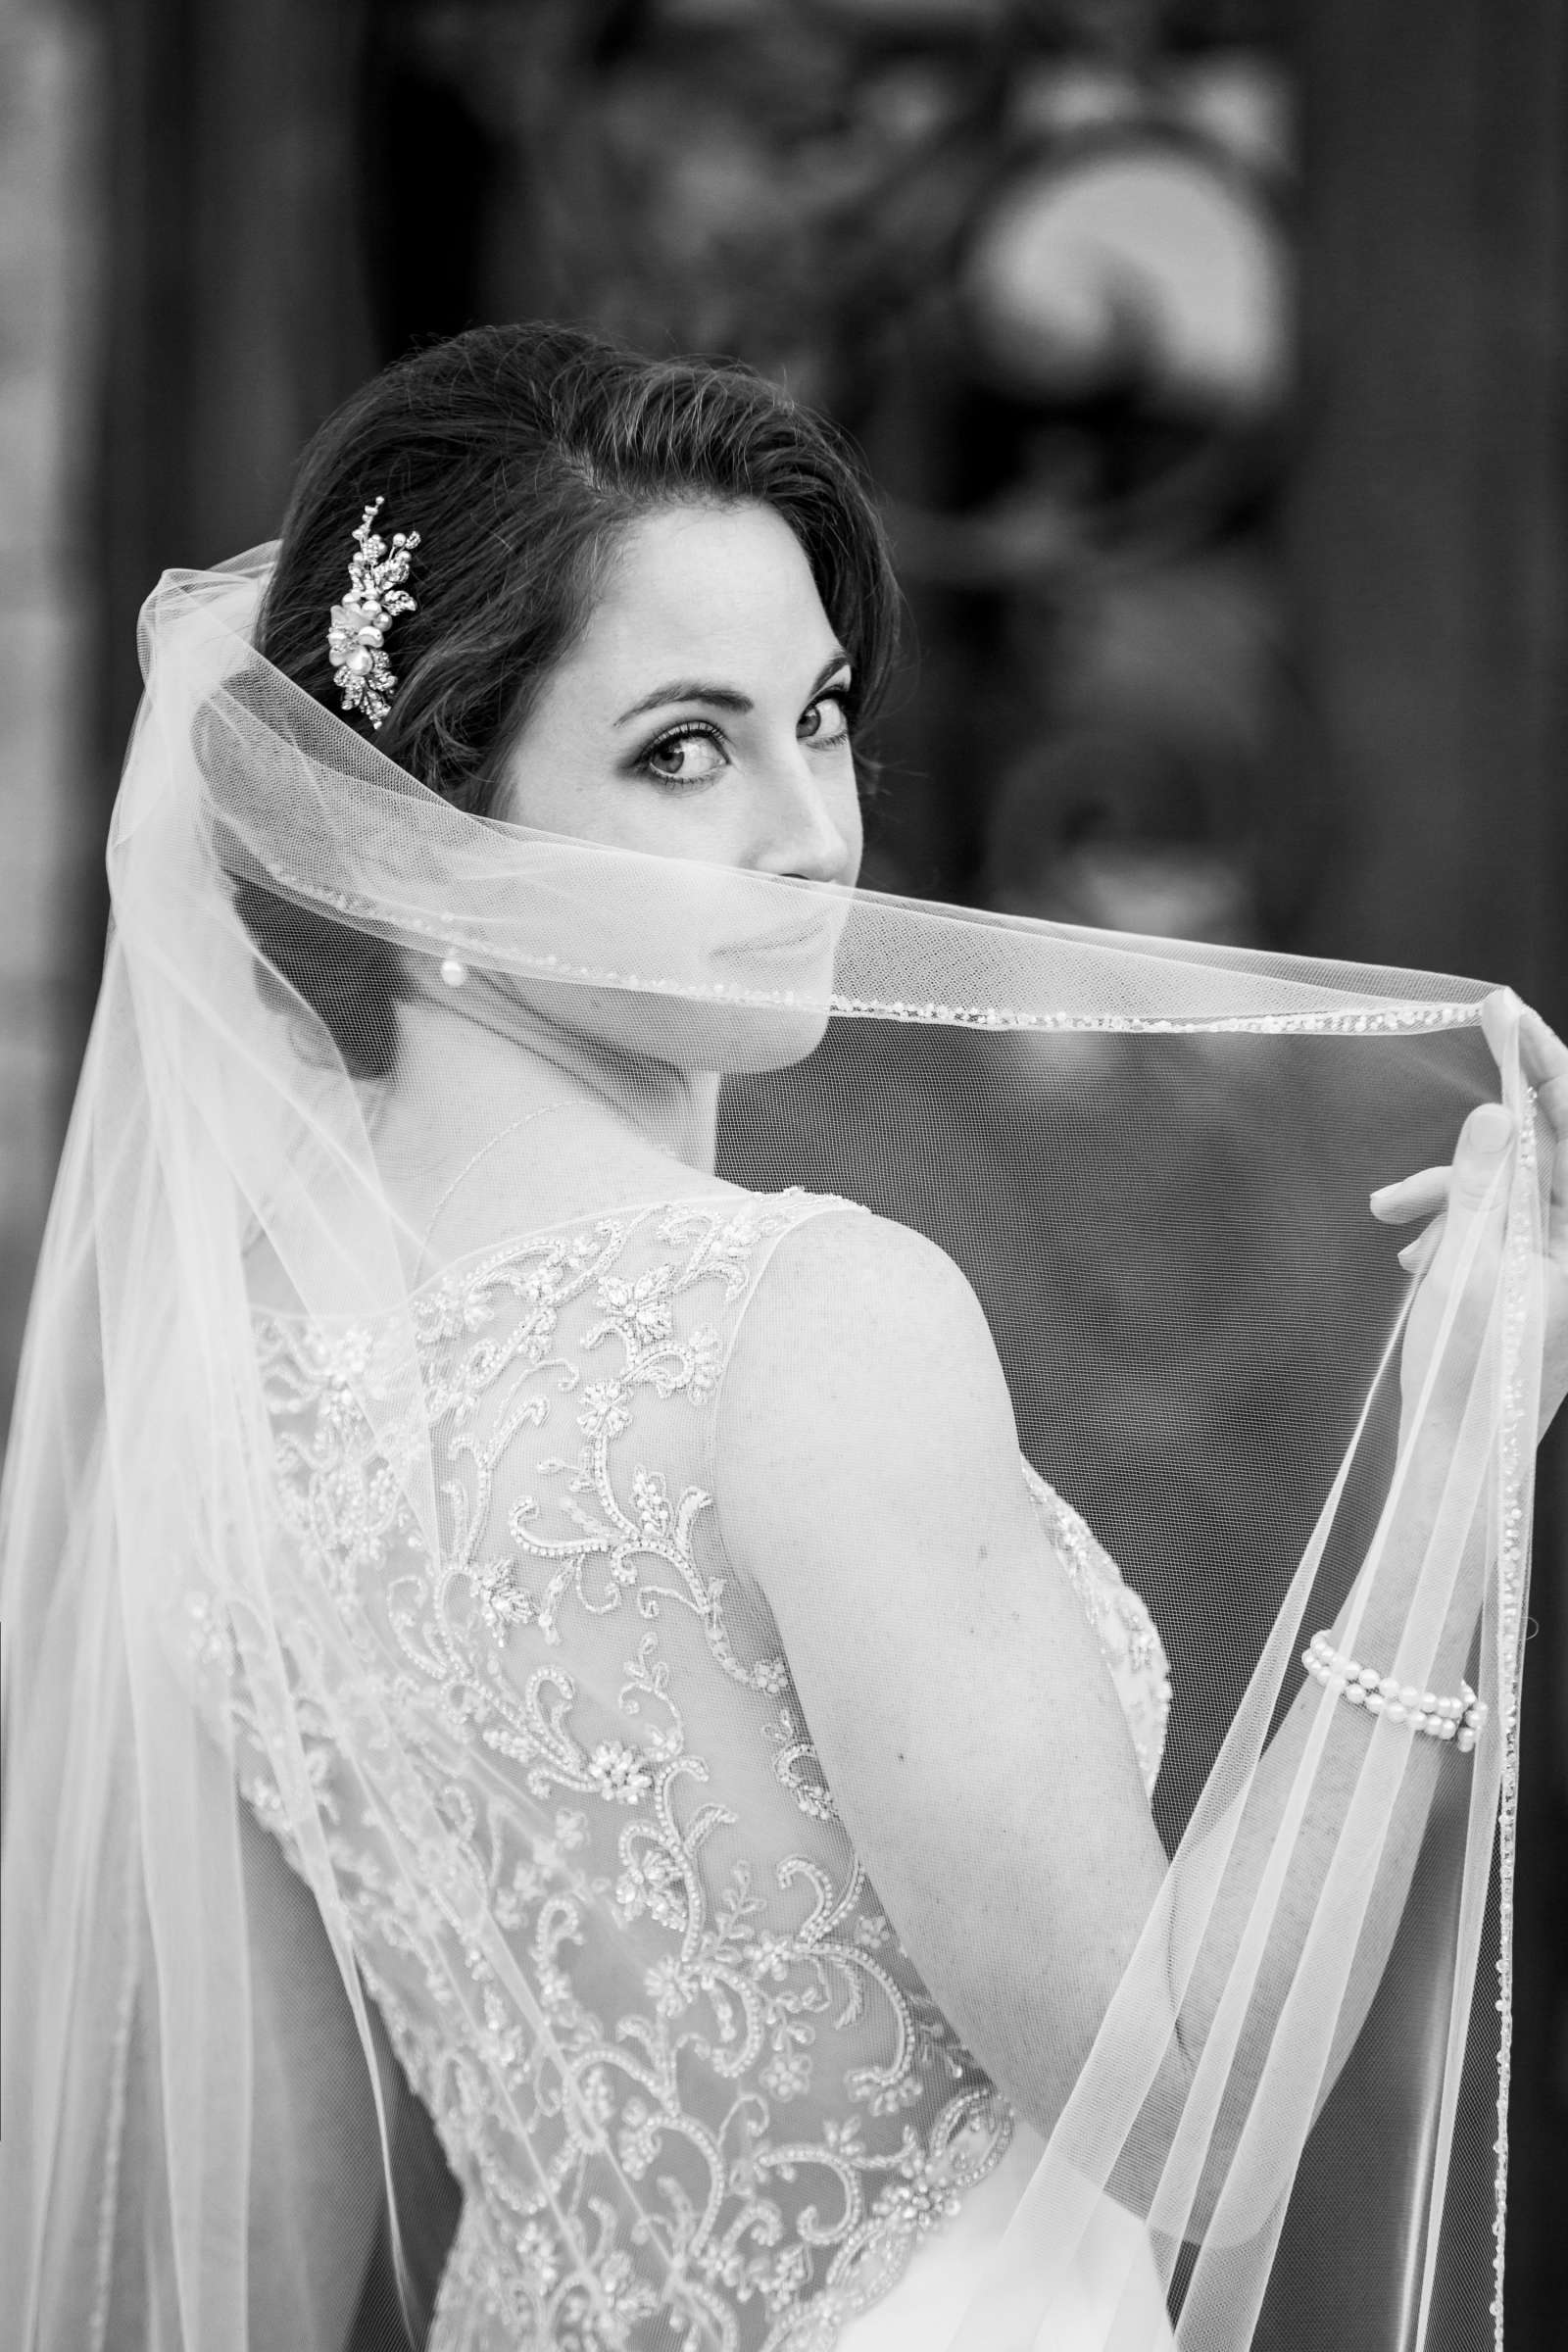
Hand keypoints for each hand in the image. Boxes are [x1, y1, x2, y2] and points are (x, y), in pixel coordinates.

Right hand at [1370, 991, 1567, 1438]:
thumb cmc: (1471, 1380)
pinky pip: (1506, 1229)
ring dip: (1457, 1189)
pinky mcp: (1540, 1289)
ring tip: (1391, 1213)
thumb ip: (1485, 1185)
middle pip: (1551, 1154)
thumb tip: (1497, 1116)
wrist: (1457, 1469)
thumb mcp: (1471, 1269)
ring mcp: (1565, 1272)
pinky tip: (1415, 1254)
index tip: (1504, 1011)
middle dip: (1488, 1131)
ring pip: (1520, 1191)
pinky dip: (1460, 1228)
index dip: (1544, 1064)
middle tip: (1458, 1066)